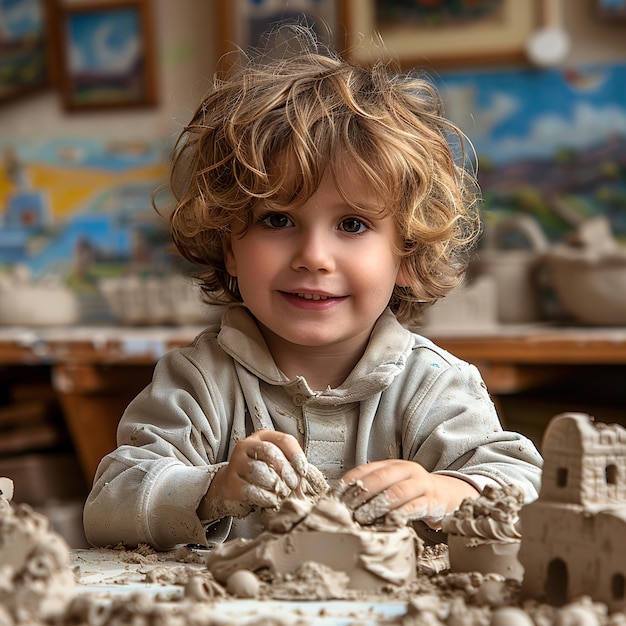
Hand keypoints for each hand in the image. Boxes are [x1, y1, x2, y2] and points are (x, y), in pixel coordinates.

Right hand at [201, 430, 307, 518]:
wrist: (229, 486)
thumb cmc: (258, 473)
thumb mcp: (272, 461)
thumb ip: (287, 461)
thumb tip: (305, 472)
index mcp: (261, 437)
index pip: (283, 440)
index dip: (296, 455)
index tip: (303, 471)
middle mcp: (246, 446)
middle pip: (270, 452)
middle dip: (286, 471)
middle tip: (292, 485)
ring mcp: (236, 463)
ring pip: (260, 471)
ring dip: (275, 485)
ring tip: (281, 492)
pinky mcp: (231, 483)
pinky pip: (252, 491)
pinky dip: (266, 498)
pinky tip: (271, 500)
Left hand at [339, 459, 478, 527]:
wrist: (447, 495)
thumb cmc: (412, 493)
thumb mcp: (392, 485)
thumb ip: (372, 491)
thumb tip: (342, 503)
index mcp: (392, 464)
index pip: (365, 469)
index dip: (349, 483)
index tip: (336, 497)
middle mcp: (406, 470)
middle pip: (380, 478)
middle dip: (361, 494)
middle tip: (347, 510)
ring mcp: (421, 484)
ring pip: (396, 492)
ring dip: (376, 506)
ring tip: (362, 519)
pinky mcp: (432, 501)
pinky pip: (414, 507)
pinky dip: (399, 515)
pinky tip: (387, 523)